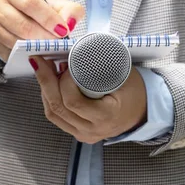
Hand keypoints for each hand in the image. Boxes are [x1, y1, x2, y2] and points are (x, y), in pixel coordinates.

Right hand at [0, 0, 84, 60]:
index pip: (31, 3)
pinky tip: (37, 53)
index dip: (48, 18)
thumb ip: (70, 10)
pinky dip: (26, 55)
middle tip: (58, 42)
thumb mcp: (55, 4)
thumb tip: (70, 24)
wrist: (16, 15)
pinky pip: (10, 53)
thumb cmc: (37, 9)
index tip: (63, 30)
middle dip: (44, 37)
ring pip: (16, 41)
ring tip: (50, 48)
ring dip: (36, 48)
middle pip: (23, 25)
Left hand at [29, 55, 146, 143]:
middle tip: (40, 60)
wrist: (143, 111)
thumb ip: (99, 63)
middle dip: (45, 81)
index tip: (65, 63)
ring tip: (43, 68)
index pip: (73, 102)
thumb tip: (73, 49)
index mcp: (106, 117)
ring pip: (53, 114)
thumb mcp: (122, 73)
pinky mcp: (78, 133)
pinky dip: (49, 98)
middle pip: (58, 108)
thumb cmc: (134, 89)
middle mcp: (93, 130)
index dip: (64, 81)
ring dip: (45, 89)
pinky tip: (49, 83)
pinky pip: (57, 117)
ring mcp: (84, 135)